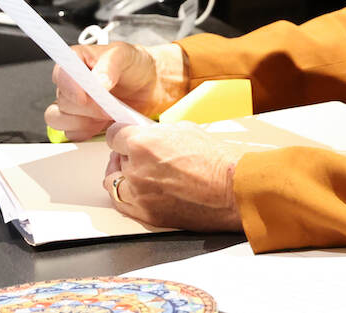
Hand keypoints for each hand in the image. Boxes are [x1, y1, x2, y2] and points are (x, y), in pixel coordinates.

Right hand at [44, 42, 186, 140]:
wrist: (151, 84)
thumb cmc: (136, 65)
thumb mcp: (125, 55)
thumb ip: (110, 65)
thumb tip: (97, 82)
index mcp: (77, 60)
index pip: (60, 73)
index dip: (69, 86)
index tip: (85, 96)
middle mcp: (71, 83)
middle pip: (62, 101)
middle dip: (87, 107)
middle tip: (109, 106)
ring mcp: (74, 105)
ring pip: (58, 119)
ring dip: (82, 122)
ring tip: (107, 116)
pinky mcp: (81, 123)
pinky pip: (71, 133)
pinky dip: (86, 133)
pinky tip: (103, 125)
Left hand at [104, 122, 244, 231]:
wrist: (232, 192)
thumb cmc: (216, 161)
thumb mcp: (185, 130)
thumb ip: (158, 133)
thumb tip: (146, 134)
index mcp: (143, 145)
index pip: (114, 136)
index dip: (121, 135)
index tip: (124, 137)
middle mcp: (136, 170)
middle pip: (113, 160)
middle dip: (123, 155)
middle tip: (134, 154)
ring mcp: (139, 197)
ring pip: (113, 184)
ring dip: (121, 176)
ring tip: (136, 173)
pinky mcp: (147, 216)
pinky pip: (125, 205)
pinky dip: (129, 196)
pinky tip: (142, 190)